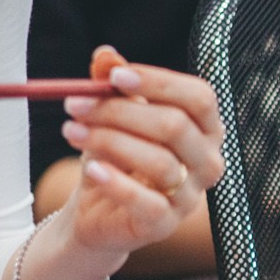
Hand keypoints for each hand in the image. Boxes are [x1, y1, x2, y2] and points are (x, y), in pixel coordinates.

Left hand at [58, 45, 224, 258]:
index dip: (158, 82)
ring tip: (71, 131)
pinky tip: (91, 169)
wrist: (97, 207)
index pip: (199, 97)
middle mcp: (208, 161)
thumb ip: (112, 84)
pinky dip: (116, 182)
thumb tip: (107, 55)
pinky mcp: (165, 224)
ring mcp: (190, 196)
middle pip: (174, 126)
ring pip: (159, 162)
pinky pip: (148, 202)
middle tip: (73, 104)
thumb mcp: (111, 113)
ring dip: (108, 141)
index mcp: (205, 128)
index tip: (114, 77)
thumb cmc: (114, 152)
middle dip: (118, 111)